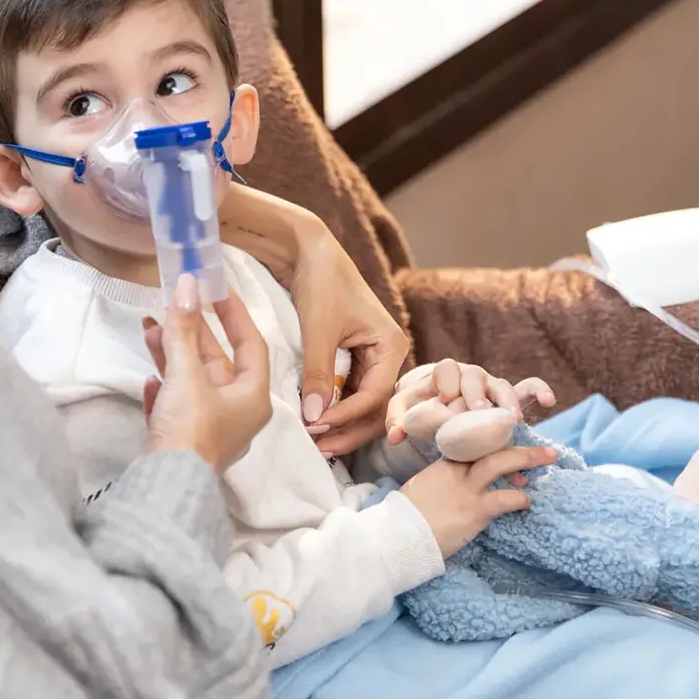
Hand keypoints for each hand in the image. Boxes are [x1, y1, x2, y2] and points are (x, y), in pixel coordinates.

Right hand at [140, 274, 272, 472]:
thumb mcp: (187, 375)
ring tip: (150, 329)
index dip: (233, 313)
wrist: (163, 490)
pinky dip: (164, 389)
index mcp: (253, 397)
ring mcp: (210, 429)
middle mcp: (238, 412)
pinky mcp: (184, 442)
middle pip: (217, 361)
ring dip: (172, 354)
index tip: (215, 288)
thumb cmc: (189, 430)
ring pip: (193, 380)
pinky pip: (177, 406)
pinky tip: (149, 380)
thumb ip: (184, 329)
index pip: (251, 343)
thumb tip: (186, 285)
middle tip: (173, 303)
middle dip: (192, 332)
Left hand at [218, 185, 407, 455]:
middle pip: (376, 408)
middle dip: (349, 429)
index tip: (316, 427)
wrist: (307, 252)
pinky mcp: (354, 358)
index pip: (375, 396)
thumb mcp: (318, 329)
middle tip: (318, 447)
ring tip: (315, 440)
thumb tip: (315, 418)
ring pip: (364, 404)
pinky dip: (336, 408)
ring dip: (342, 423)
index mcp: (391, 345)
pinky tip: (316, 421)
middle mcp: (388, 354)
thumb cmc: (320, 282)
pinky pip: (351, 393)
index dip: (347, 416)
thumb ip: (318, 374)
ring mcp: (372, 358)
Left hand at [385, 360, 555, 445]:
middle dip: (477, 393)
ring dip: (507, 401)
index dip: (447, 382)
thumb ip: (397, 421)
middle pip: (477, 376)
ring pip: (503, 385)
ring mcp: (491, 386)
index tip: (445, 400)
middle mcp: (470, 376)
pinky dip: (538, 390)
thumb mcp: (405, 412)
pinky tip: (549, 400)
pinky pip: (527, 388)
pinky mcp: (507, 398)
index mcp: (444, 374)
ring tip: (511, 420)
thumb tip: (395, 437)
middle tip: (477, 412)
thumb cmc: (420, 408)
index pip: (447, 369)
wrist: (436, 408)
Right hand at [401, 446, 556, 557]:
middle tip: (545, 448)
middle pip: (490, 447)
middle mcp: (456, 471)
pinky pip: (503, 500)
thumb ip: (441, 478)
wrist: (399, 535)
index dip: (496, 440)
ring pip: (499, 464)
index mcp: (443, 463)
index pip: (473, 443)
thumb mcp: (422, 486)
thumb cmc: (407, 515)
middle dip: (520, 446)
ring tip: (549, 459)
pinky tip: (527, 502)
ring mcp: (465, 489)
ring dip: (527, 460)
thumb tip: (453, 481)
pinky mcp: (473, 511)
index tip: (513, 439)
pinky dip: (519, 499)